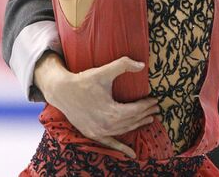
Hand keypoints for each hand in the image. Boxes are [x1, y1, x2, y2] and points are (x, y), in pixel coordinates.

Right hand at [36, 54, 159, 158]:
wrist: (62, 91)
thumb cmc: (83, 81)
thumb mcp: (104, 71)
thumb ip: (123, 65)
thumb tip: (142, 65)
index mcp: (111, 112)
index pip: (135, 110)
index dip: (146, 105)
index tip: (155, 99)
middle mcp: (106, 125)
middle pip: (131, 121)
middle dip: (145, 114)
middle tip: (156, 108)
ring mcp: (98, 132)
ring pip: (123, 130)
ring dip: (137, 125)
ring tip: (149, 119)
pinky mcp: (92, 134)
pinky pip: (110, 143)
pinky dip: (121, 148)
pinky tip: (132, 154)